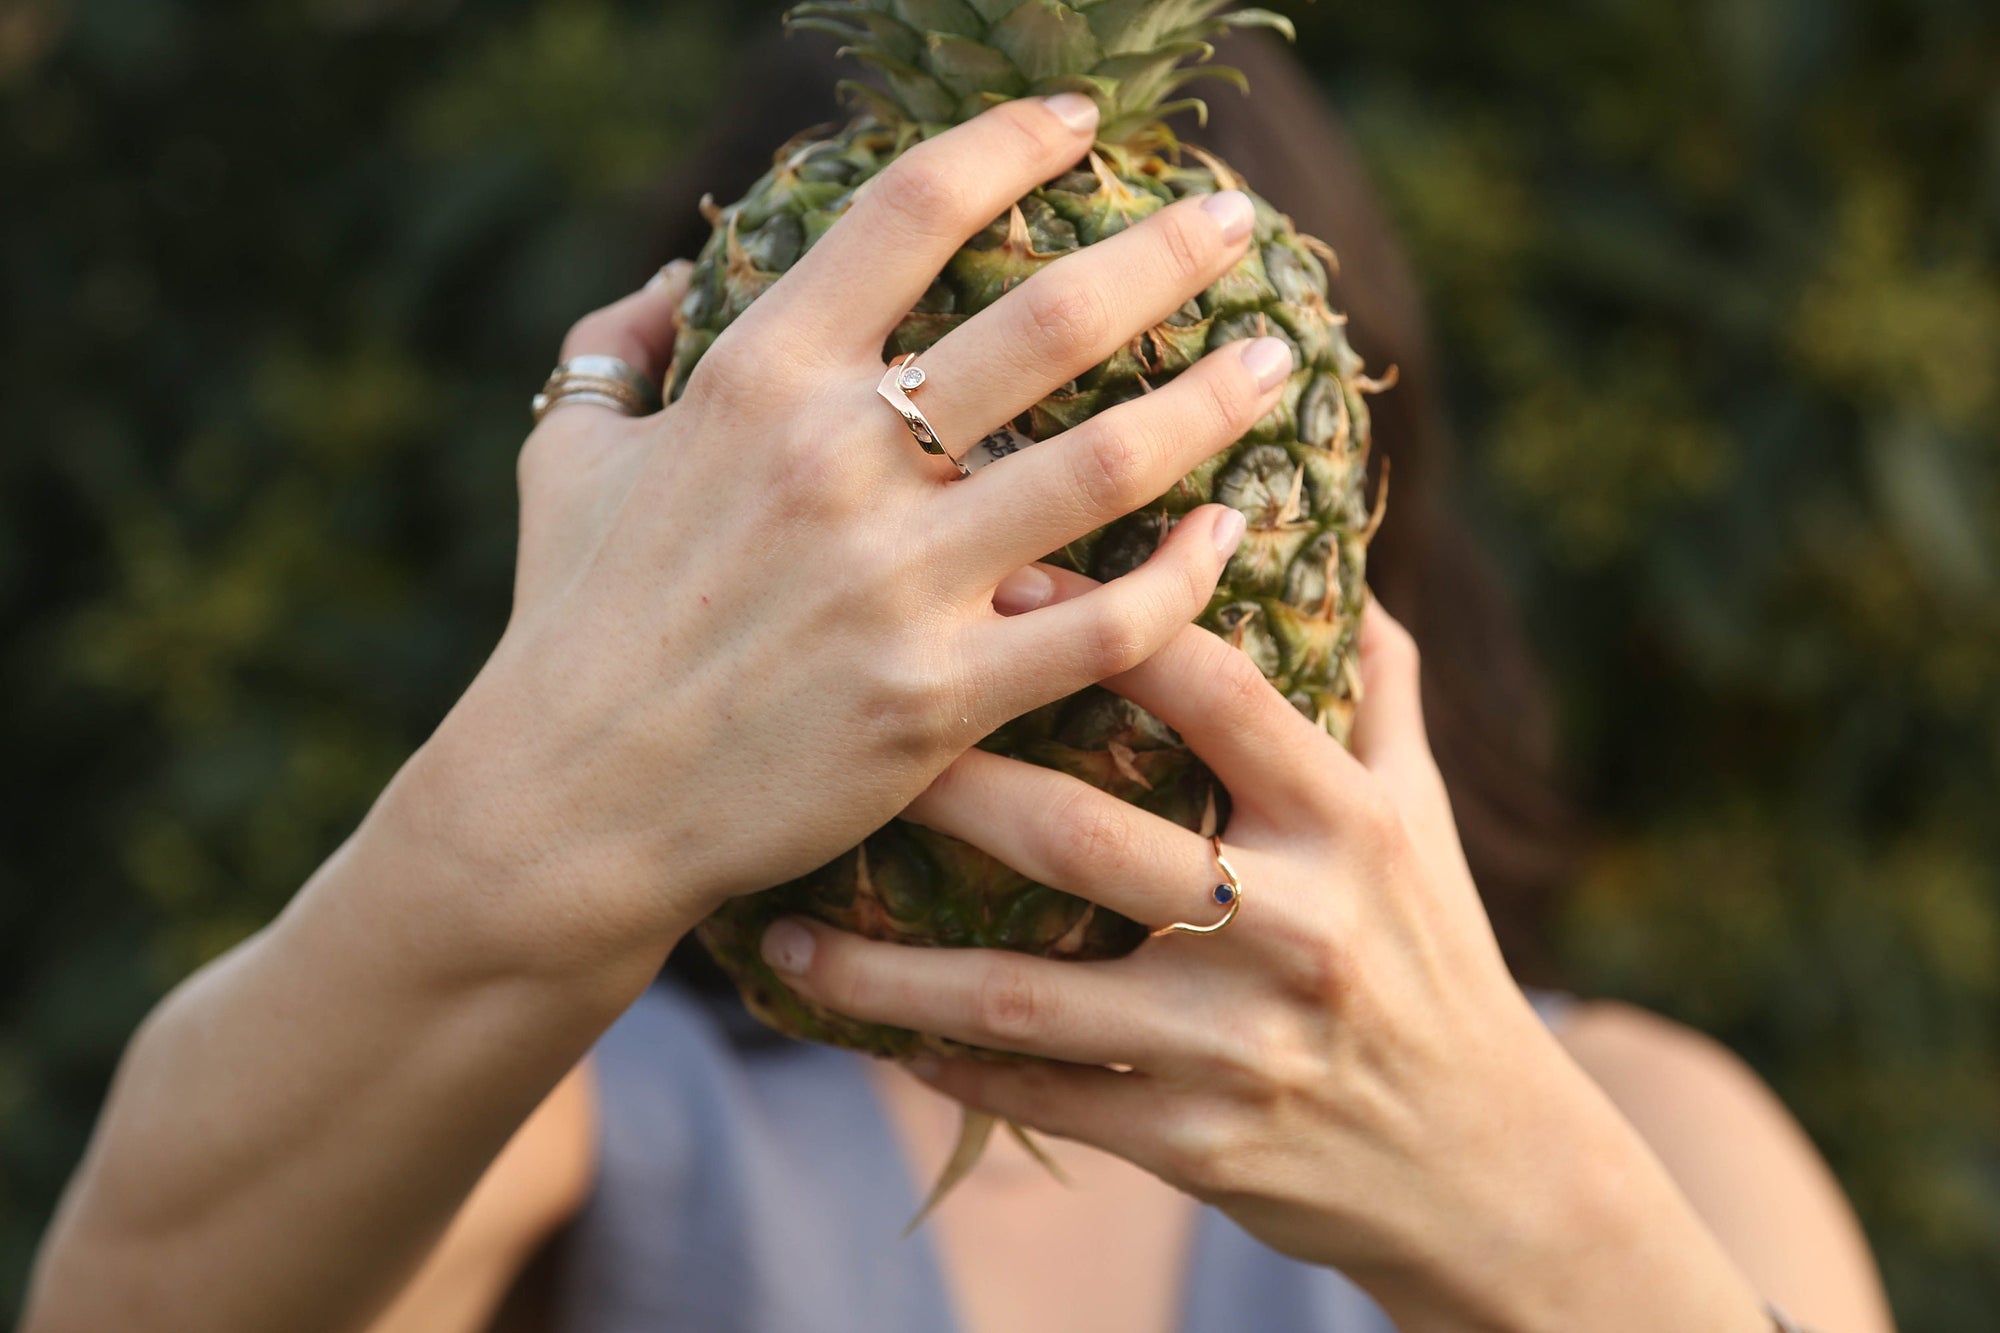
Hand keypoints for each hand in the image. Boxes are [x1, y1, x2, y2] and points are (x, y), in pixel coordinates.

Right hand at [400, 94, 1296, 979]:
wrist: (567, 806)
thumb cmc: (565, 626)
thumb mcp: (568, 459)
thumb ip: (620, 347)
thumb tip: (677, 275)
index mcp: (757, 380)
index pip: (909, 209)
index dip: (1013, 141)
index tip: (1087, 122)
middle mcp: (840, 460)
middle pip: (1050, 315)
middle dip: (1167, 251)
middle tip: (1239, 224)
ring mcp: (898, 581)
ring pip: (1108, 461)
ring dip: (1214, 397)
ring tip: (1278, 359)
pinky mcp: (939, 696)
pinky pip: (1107, 624)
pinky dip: (1188, 576)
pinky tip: (1232, 535)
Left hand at [756, 577, 1773, 1331]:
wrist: (1483, 1164)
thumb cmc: (1436, 954)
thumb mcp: (1421, 814)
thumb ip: (1375, 681)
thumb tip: (1329, 547)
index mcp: (1344, 821)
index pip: (1215, 691)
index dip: (1103, 620)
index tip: (994, 569)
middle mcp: (1293, 926)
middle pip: (1086, 836)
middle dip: (952, 781)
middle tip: (837, 731)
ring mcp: (1234, 1044)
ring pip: (1027, 994)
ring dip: (890, 966)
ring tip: (783, 926)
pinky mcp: (1195, 1141)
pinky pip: (1042, 1094)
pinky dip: (943, 1061)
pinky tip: (857, 1026)